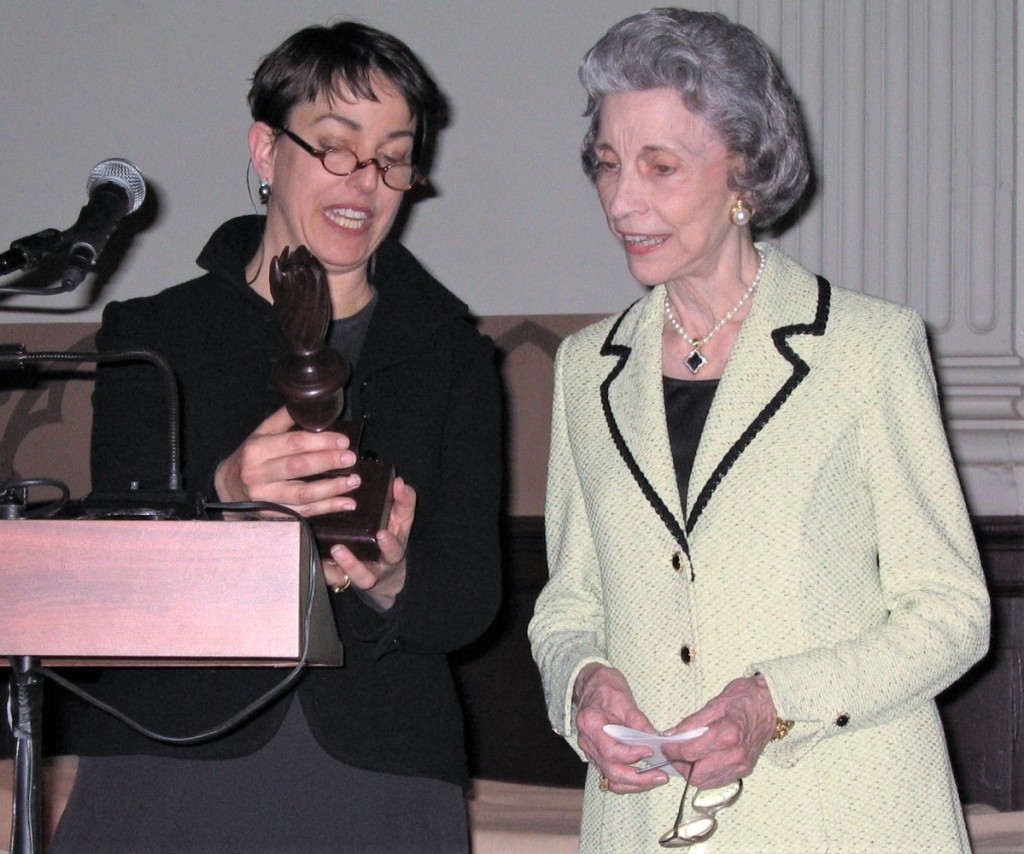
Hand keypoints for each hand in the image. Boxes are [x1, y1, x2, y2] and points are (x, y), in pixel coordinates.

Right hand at [213, 406, 358, 514]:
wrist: (228, 487)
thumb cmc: (250, 457)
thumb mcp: (260, 434)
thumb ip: (283, 419)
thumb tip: (309, 403)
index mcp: (256, 450)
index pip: (293, 443)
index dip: (321, 441)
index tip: (343, 440)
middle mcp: (258, 474)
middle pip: (298, 467)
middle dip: (328, 461)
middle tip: (350, 458)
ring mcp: (265, 498)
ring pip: (303, 494)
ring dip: (332, 488)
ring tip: (354, 480)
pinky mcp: (274, 515)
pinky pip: (305, 512)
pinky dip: (328, 508)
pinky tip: (347, 503)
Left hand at [325, 476, 415, 610]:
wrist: (384, 567)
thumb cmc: (391, 536)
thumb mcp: (401, 520)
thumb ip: (404, 502)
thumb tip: (400, 482)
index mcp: (391, 553)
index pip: (394, 550)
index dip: (388, 545)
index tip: (381, 534)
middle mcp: (373, 569)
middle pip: (365, 576)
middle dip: (352, 564)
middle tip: (338, 549)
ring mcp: (355, 576)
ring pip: (341, 581)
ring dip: (333, 569)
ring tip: (326, 552)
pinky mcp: (340, 577)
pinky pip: (330, 579)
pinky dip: (323, 571)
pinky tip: (315, 559)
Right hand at [573, 664, 670, 793]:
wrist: (592, 685)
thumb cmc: (606, 689)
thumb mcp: (624, 700)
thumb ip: (639, 722)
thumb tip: (655, 739)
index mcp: (590, 724)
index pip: (610, 751)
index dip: (632, 755)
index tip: (651, 751)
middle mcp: (587, 742)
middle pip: (611, 770)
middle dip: (638, 778)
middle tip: (660, 776)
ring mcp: (591, 751)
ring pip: (611, 778)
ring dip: (635, 784)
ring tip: (656, 778)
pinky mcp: (598, 756)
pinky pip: (612, 775)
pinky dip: (629, 780)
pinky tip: (646, 776)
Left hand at [660, 676, 776, 789]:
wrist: (771, 704)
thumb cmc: (744, 699)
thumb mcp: (714, 704)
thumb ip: (691, 722)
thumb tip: (671, 734)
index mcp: (727, 734)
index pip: (690, 752)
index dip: (672, 750)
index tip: (665, 745)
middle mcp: (736, 754)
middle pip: (696, 774)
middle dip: (679, 765)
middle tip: (673, 753)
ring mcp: (741, 765)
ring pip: (706, 781)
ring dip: (691, 772)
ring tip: (685, 756)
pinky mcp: (744, 770)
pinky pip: (718, 780)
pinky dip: (705, 774)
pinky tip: (700, 761)